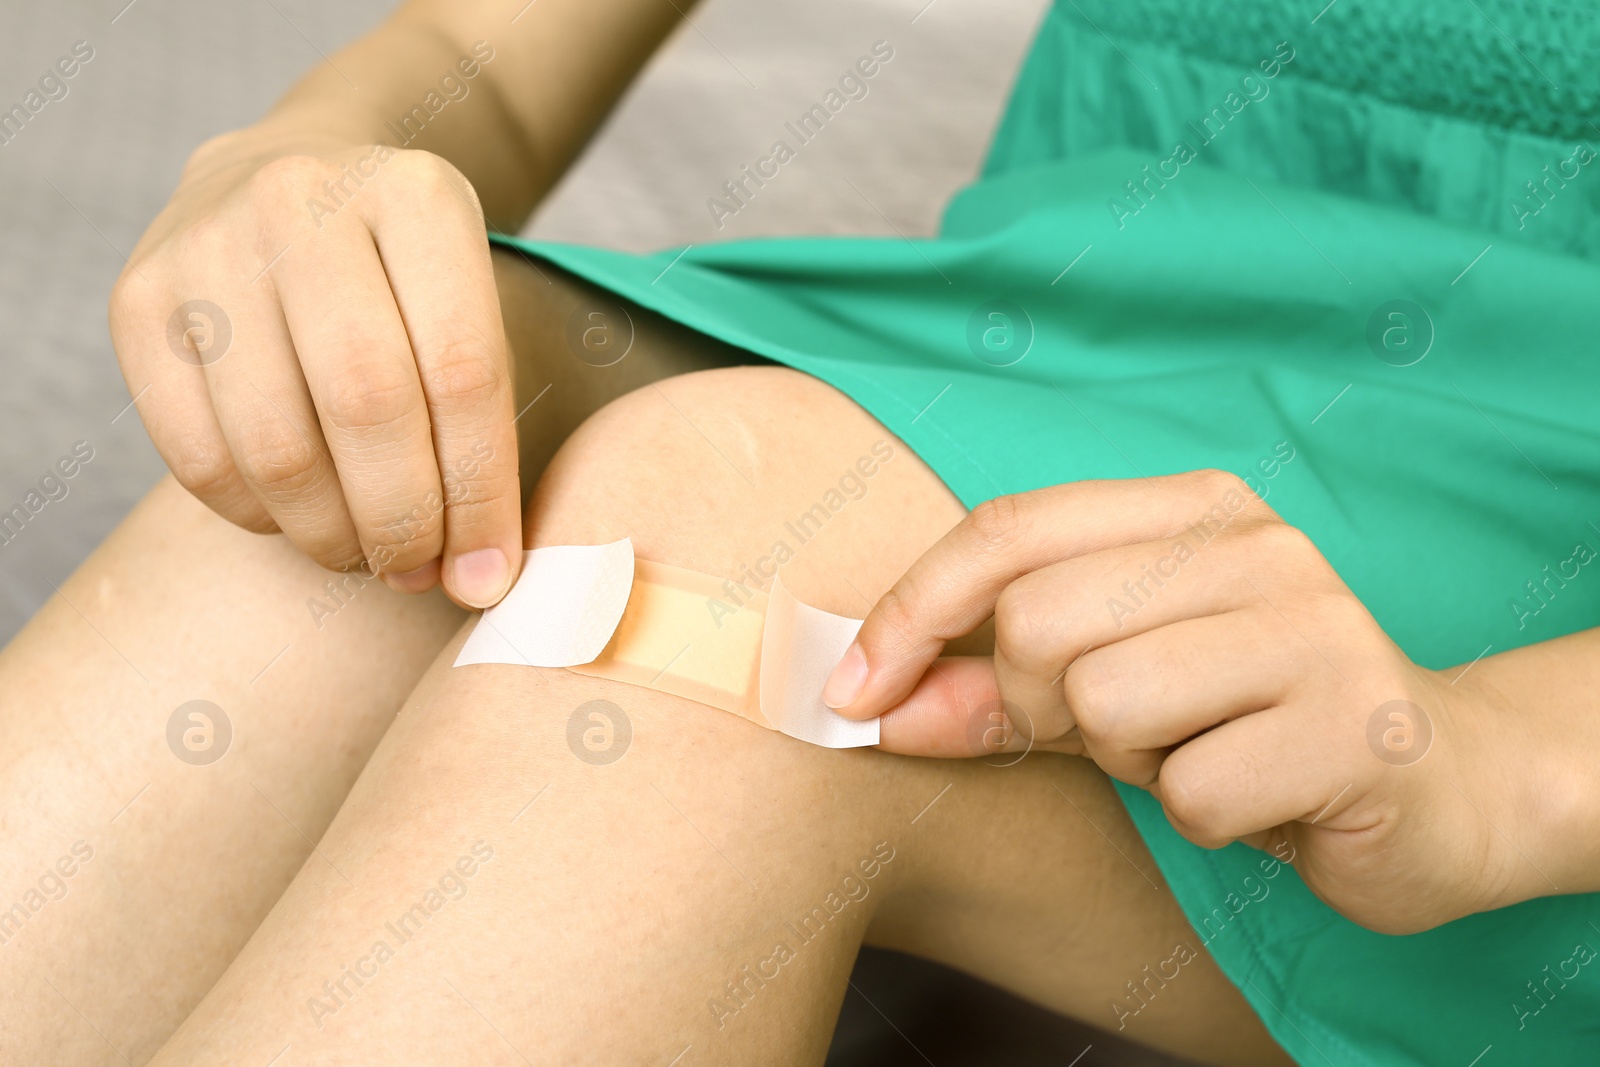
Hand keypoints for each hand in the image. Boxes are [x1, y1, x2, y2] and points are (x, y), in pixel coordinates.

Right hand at [109, 131, 521, 607]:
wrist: (288, 179)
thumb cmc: (404, 277)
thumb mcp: (471, 305)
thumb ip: (486, 425)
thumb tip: (480, 578)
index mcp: (419, 196)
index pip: (463, 373)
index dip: (480, 493)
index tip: (488, 571)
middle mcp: (306, 202)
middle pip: (365, 407)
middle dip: (403, 520)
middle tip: (419, 569)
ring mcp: (209, 245)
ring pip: (277, 445)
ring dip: (331, 534)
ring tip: (367, 555)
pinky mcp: (136, 300)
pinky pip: (198, 457)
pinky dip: (258, 517)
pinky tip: (299, 518)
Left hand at [825, 470, 1574, 932]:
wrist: (1438, 784)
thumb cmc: (1245, 723)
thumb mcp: (1107, 692)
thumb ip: (992, 689)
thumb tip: (871, 703)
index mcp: (1190, 506)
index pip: (1006, 530)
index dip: (910, 613)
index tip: (852, 693)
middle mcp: (1256, 543)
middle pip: (1038, 623)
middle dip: (1037, 707)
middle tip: (1112, 733)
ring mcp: (1314, 625)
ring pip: (1107, 702)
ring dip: (1127, 760)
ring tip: (1195, 751)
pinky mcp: (1355, 725)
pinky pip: (1189, 791)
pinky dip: (1200, 816)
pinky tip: (1257, 795)